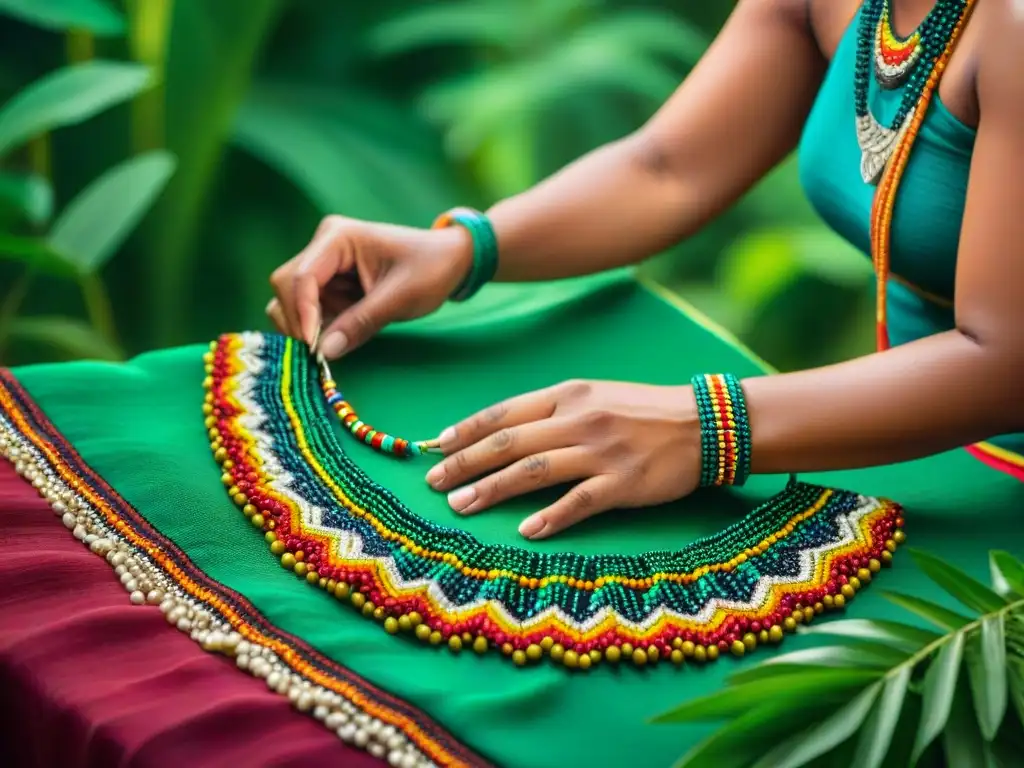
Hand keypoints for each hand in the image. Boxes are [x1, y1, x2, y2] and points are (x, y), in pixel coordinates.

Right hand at [267, 215, 473, 357]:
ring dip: (308, 326)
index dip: (302, 313)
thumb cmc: (430, 269)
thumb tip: (325, 352)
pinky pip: (307, 311)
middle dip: (299, 322)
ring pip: (290, 301)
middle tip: (321, 354)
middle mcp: (322, 247)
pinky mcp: (328, 286)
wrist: (449, 261)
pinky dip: (318, 328)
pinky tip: (344, 333)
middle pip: (286, 287)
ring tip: (342, 337)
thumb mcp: (401, 298)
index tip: (314, 347)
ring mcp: (322, 267)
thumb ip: (361, 322)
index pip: (301, 277)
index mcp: (337, 237)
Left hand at [424, 380, 701, 539]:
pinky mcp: (622, 482)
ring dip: (492, 489)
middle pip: (509, 442)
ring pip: (533, 470)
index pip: (505, 412)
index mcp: (569, 394)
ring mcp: (600, 451)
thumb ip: (554, 409)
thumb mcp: (597, 395)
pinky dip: (549, 516)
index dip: (467, 430)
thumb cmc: (645, 411)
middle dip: (465, 463)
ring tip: (461, 506)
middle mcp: (579, 419)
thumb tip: (507, 431)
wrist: (704, 423)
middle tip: (433, 482)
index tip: (437, 446)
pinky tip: (524, 530)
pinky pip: (578, 501)